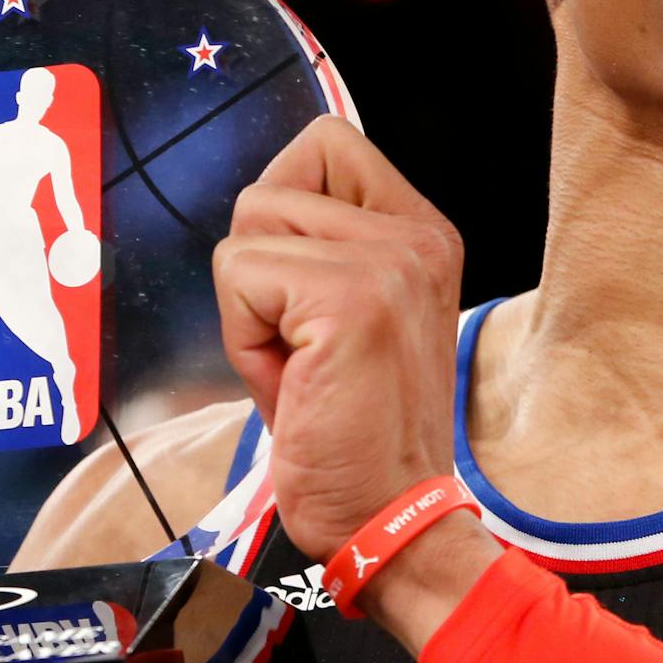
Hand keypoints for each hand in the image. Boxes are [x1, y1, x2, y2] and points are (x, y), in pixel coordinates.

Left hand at [212, 117, 473, 571]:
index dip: (283, 208)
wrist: (393, 518)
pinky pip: (239, 274)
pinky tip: (294, 385)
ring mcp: (389, 260)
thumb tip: (258, 208)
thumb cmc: (357, 436)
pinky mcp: (350, 298)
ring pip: (249, 228)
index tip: (302, 293)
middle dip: (258, 272)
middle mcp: (417, 235)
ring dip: (250, 310)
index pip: (325, 144)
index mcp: (423, 234)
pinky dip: (245, 340)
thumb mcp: (354, 319)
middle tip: (301, 348)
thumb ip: (326, 252)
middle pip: (269, 188)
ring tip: (301, 368)